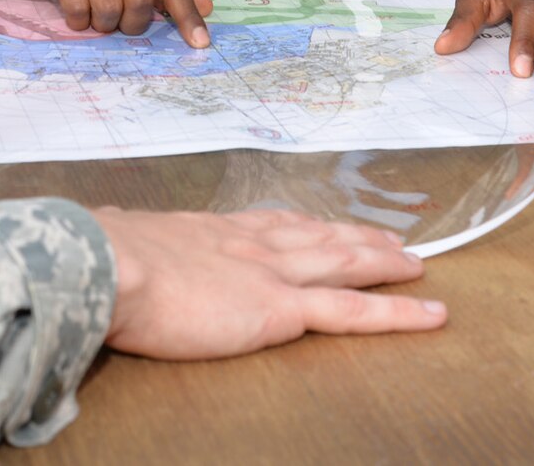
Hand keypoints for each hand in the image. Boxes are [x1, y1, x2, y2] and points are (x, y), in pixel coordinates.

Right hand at [0, 0, 212, 46]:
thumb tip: (206, 6)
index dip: (188, 16)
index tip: (201, 44)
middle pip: (141, 2)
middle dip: (131, 25)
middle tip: (118, 24)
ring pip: (110, 8)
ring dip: (102, 24)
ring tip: (92, 17)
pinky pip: (77, 6)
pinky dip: (77, 20)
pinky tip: (73, 14)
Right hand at [95, 207, 442, 357]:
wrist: (109, 265)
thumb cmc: (104, 258)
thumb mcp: (122, 239)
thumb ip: (130, 241)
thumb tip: (108, 235)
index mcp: (214, 230)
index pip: (273, 223)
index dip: (308, 223)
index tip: (327, 222)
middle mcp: (253, 243)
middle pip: (320, 236)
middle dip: (359, 237)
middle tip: (392, 240)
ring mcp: (273, 272)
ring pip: (346, 264)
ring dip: (385, 263)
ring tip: (416, 265)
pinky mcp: (282, 308)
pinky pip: (354, 312)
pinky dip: (397, 312)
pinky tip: (429, 312)